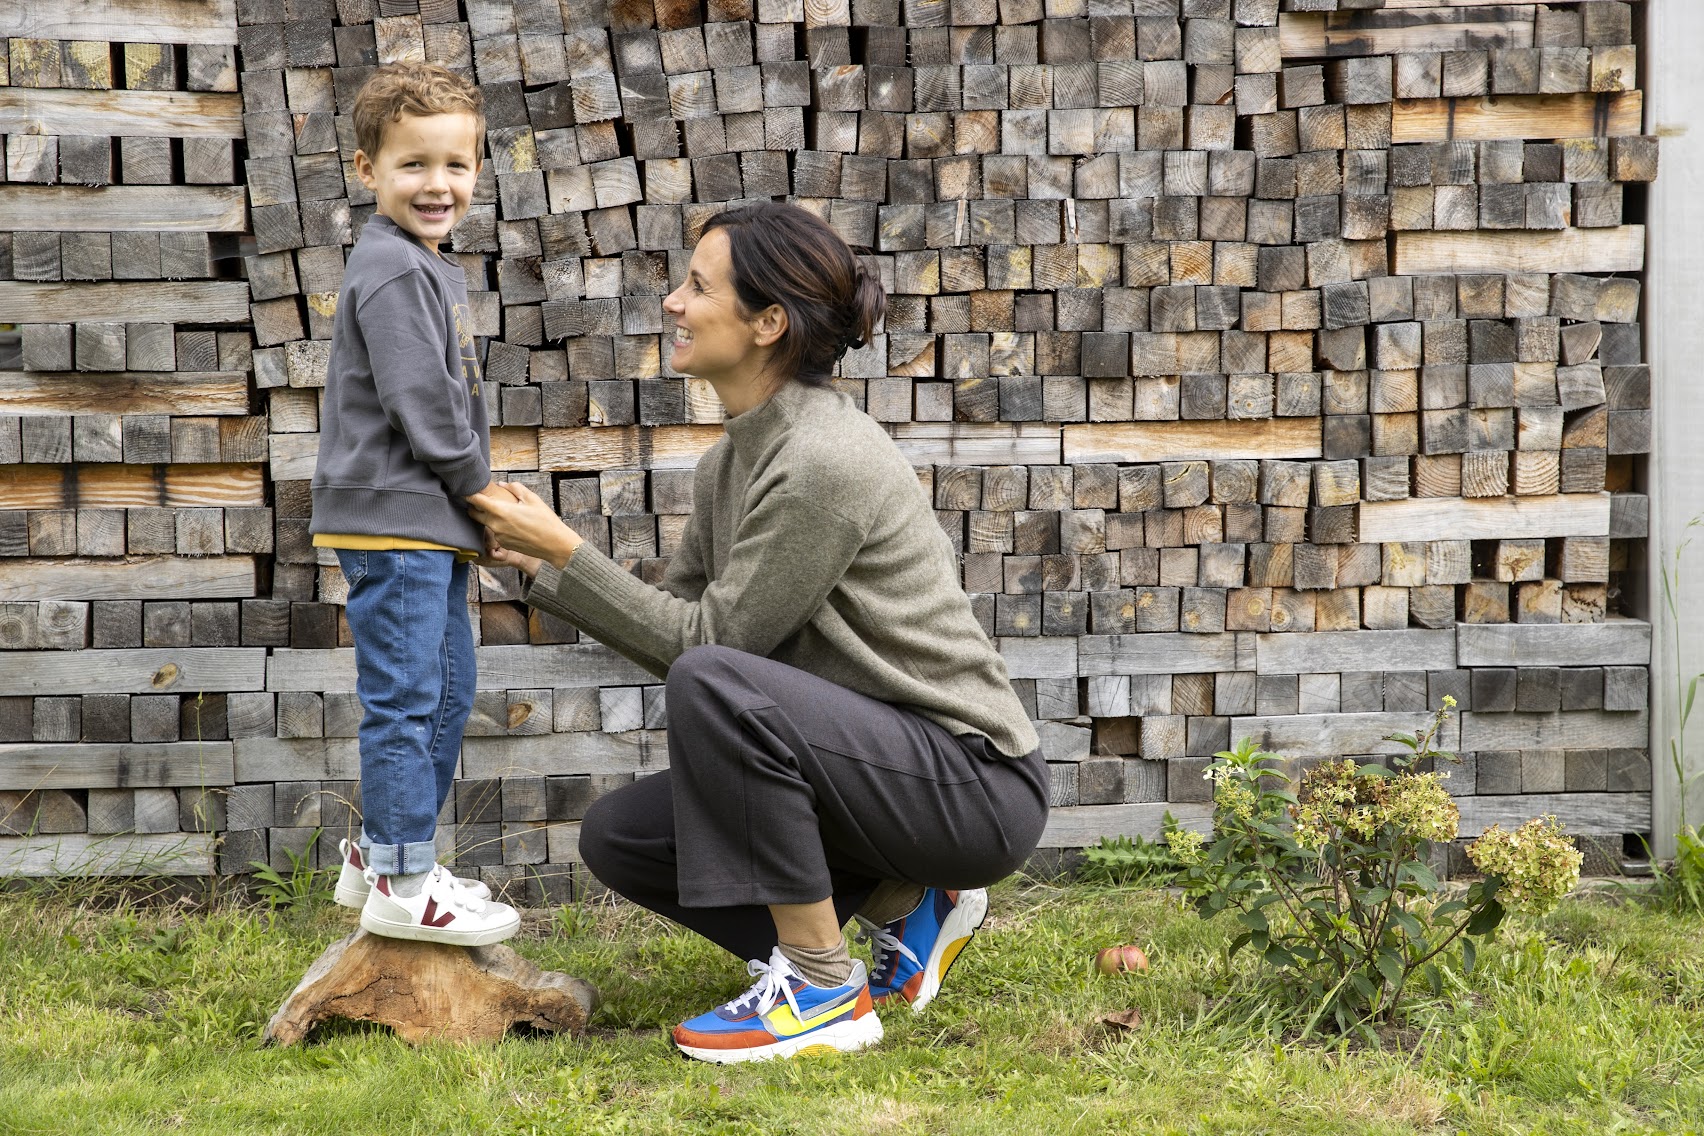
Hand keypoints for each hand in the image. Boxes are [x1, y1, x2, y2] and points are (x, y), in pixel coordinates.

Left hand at [466, 482, 582, 570]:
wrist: (554, 545)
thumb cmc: (545, 520)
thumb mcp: (532, 498)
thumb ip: (514, 488)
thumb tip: (502, 484)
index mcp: (500, 511)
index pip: (475, 500)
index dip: (468, 494)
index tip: (466, 489)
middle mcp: (495, 524)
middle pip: (473, 514)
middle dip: (474, 506)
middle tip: (482, 499)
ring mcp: (498, 536)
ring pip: (485, 523)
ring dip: (488, 517)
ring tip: (503, 511)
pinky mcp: (503, 544)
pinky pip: (495, 532)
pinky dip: (498, 526)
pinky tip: (512, 524)